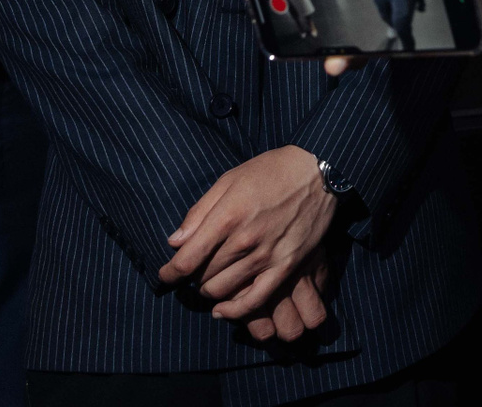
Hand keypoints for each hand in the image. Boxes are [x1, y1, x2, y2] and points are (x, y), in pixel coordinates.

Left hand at [158, 146, 338, 326]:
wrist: (317, 171)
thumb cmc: (270, 171)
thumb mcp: (229, 180)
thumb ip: (200, 212)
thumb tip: (175, 242)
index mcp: (227, 216)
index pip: (186, 260)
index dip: (169, 273)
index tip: (164, 276)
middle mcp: (244, 240)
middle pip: (203, 276)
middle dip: (192, 277)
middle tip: (195, 271)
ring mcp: (266, 256)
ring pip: (223, 290)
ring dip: (210, 291)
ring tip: (209, 283)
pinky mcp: (286, 267)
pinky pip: (254, 301)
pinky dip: (234, 310)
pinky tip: (223, 309)